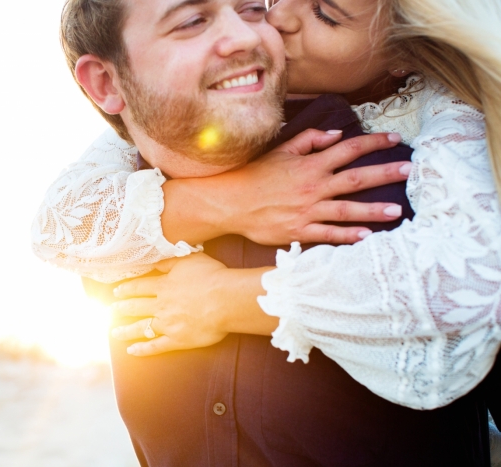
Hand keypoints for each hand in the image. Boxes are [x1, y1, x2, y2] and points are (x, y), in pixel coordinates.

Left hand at [110, 253, 274, 355]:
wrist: (226, 299)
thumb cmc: (212, 277)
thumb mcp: (189, 260)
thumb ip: (170, 262)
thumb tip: (155, 263)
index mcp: (163, 286)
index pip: (139, 288)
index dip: (126, 289)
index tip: (116, 292)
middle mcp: (161, 305)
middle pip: (135, 307)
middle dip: (120, 309)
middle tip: (110, 311)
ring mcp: (168, 324)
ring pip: (140, 328)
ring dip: (125, 330)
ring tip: (114, 333)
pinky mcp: (178, 340)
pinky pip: (155, 346)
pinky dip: (142, 349)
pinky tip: (132, 351)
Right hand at [162, 130, 409, 245]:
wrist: (229, 201)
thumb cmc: (254, 174)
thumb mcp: (280, 149)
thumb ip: (309, 140)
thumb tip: (337, 135)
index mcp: (310, 164)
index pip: (349, 149)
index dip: (374, 143)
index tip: (395, 141)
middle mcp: (313, 186)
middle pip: (356, 178)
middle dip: (385, 173)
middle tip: (410, 171)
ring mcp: (307, 210)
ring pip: (347, 209)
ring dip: (373, 209)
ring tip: (397, 211)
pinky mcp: (298, 230)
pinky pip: (327, 234)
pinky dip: (347, 236)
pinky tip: (366, 237)